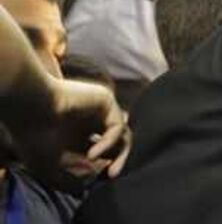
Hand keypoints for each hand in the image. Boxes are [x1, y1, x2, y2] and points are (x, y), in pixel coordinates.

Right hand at [13, 78, 130, 190]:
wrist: (30, 110)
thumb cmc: (34, 137)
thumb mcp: (50, 165)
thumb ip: (70, 178)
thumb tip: (86, 188)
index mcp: (77, 135)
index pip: (103, 152)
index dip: (105, 166)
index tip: (101, 179)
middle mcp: (90, 122)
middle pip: (118, 142)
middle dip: (118, 161)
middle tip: (111, 175)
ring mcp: (99, 110)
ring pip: (123, 134)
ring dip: (118, 155)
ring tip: (107, 170)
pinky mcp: (105, 101)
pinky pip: (117, 126)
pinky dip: (109, 144)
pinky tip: (92, 155)